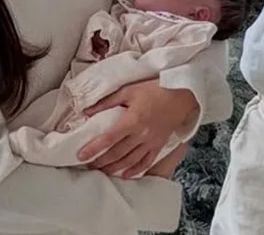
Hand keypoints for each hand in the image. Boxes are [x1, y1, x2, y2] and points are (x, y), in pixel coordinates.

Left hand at [77, 79, 197, 177]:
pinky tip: (125, 174)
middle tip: (88, 166)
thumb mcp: (129, 90)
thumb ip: (107, 101)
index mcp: (132, 120)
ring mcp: (151, 142)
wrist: (182, 95)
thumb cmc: (155, 90)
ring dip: (114, 168)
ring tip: (102, 171)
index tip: (81, 155)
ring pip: (130, 160)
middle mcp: (141, 134)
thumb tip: (87, 111)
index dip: (94, 148)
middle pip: (117, 153)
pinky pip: (146, 161)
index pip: (108, 138)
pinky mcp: (159, 145)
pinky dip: (135, 170)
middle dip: (101, 162)